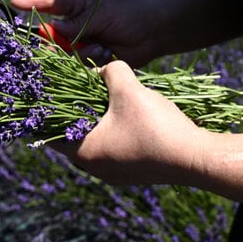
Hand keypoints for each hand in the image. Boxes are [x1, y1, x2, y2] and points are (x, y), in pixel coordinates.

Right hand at [10, 0, 159, 66]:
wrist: (154, 34)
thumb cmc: (130, 13)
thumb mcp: (104, 11)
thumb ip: (79, 22)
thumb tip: (53, 29)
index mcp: (76, 6)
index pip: (49, 4)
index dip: (31, 3)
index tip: (14, 3)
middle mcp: (73, 26)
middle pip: (50, 34)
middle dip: (53, 40)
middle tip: (63, 42)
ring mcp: (80, 44)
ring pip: (64, 53)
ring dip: (80, 52)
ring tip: (102, 46)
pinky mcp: (88, 61)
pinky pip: (77, 66)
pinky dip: (89, 61)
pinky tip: (106, 55)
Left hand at [52, 60, 204, 184]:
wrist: (195, 158)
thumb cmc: (155, 126)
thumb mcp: (129, 90)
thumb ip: (110, 71)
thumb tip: (101, 68)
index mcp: (84, 153)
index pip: (50, 134)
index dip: (47, 114)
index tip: (47, 96)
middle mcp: (94, 168)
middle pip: (72, 138)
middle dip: (73, 114)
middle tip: (74, 93)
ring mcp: (114, 173)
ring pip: (94, 144)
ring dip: (95, 124)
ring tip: (100, 102)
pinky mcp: (132, 173)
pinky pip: (113, 150)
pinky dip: (112, 134)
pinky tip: (124, 118)